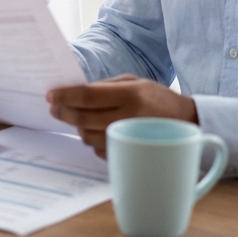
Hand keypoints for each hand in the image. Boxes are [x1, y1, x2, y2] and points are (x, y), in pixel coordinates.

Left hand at [46, 75, 197, 157]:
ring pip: (87, 136)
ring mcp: (128, 139)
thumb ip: (104, 86)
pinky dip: (92, 138)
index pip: (88, 96)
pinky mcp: (129, 154)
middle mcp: (129, 118)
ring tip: (77, 116)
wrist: (187, 123)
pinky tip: (97, 129)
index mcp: (130, 95)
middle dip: (63, 112)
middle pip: (83, 118)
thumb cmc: (156, 98)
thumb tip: (73, 92)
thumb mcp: (134, 82)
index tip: (50, 95)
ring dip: (77, 126)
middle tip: (54, 107)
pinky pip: (98, 149)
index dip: (65, 95)